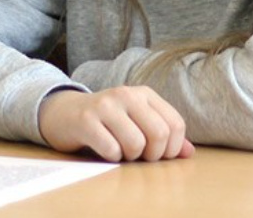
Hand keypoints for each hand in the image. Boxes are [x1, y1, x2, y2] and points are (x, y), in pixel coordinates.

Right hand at [37, 88, 194, 161]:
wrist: (64, 113)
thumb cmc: (106, 121)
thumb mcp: (137, 121)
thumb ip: (164, 134)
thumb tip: (189, 153)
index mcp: (144, 94)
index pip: (175, 124)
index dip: (172, 148)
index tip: (158, 154)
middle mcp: (127, 94)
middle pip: (159, 134)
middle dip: (152, 155)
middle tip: (139, 156)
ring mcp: (105, 106)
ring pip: (136, 144)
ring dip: (130, 157)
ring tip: (120, 151)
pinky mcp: (86, 120)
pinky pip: (111, 150)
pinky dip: (111, 158)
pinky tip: (105, 150)